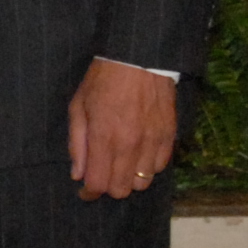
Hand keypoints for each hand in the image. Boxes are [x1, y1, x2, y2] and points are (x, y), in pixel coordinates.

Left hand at [66, 57, 176, 201]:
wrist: (138, 56)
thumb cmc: (102, 79)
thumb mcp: (78, 107)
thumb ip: (77, 144)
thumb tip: (78, 174)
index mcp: (105, 137)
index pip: (99, 184)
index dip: (89, 192)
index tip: (85, 189)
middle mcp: (131, 144)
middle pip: (122, 190)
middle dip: (109, 187)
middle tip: (103, 173)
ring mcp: (153, 141)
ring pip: (143, 182)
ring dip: (130, 178)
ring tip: (122, 163)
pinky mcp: (170, 135)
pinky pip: (160, 166)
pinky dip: (148, 166)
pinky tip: (139, 153)